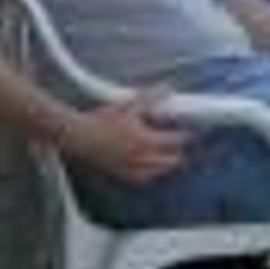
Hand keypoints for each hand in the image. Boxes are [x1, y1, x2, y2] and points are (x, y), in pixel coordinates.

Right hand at [63, 88, 188, 183]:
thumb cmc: (103, 121)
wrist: (78, 137)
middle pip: (170, 161)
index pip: (175, 141)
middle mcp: (141, 157)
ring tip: (171, 158)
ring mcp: (130, 168)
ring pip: (158, 172)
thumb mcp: (129, 105)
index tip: (191, 131)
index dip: (185, 136)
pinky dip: (151, 176)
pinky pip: (141, 180)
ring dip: (167, 165)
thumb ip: (151, 97)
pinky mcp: (120, 174)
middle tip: (182, 146)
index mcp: (146, 140)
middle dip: (179, 153)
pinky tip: (152, 171)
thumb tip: (167, 89)